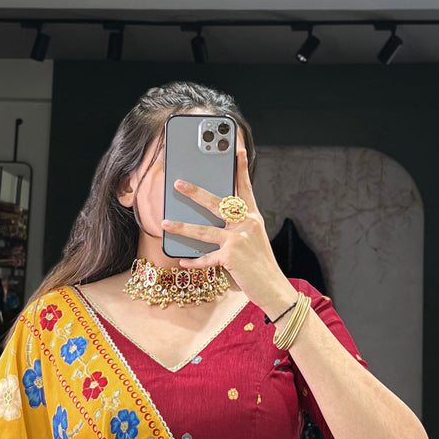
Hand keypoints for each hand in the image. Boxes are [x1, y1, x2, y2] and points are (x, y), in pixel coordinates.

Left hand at [162, 148, 294, 316]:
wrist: (273, 287)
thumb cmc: (261, 265)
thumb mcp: (254, 240)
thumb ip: (238, 228)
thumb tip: (212, 222)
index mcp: (253, 218)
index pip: (246, 189)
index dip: (241, 169)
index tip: (237, 151)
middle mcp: (246, 224)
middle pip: (217, 203)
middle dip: (196, 192)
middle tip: (179, 183)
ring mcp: (238, 239)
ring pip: (203, 230)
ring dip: (182, 227)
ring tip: (165, 223)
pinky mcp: (230, 256)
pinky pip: (206, 258)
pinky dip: (194, 261)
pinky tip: (183, 261)